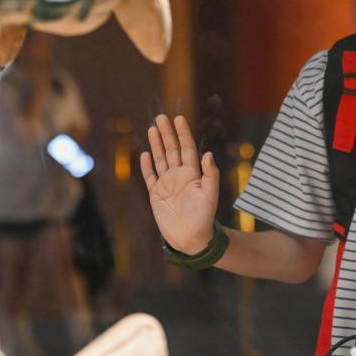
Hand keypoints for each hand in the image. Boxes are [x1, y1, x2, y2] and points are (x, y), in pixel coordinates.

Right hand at [140, 115, 219, 253]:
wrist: (191, 238)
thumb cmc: (204, 217)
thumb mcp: (210, 195)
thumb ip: (210, 174)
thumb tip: (208, 154)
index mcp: (192, 173)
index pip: (187, 148)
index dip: (183, 133)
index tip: (179, 118)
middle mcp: (179, 175)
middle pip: (172, 149)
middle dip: (167, 133)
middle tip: (161, 117)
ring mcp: (167, 183)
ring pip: (160, 159)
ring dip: (156, 144)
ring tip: (152, 128)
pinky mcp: (156, 194)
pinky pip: (150, 176)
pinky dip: (147, 166)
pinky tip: (145, 154)